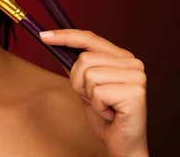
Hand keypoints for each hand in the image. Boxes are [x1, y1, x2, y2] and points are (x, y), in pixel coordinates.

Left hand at [40, 29, 147, 156]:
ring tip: (103, 106)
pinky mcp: (135, 92)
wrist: (122, 144)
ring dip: (89, 96)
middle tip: (94, 99)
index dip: (65, 36)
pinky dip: (98, 107)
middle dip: (79, 82)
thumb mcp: (86, 87)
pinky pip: (98, 93)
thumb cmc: (106, 116)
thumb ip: (77, 67)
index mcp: (122, 57)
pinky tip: (110, 113)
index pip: (89, 38)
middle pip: (84, 59)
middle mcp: (133, 63)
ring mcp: (136, 76)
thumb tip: (57, 46)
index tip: (43, 36)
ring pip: (89, 75)